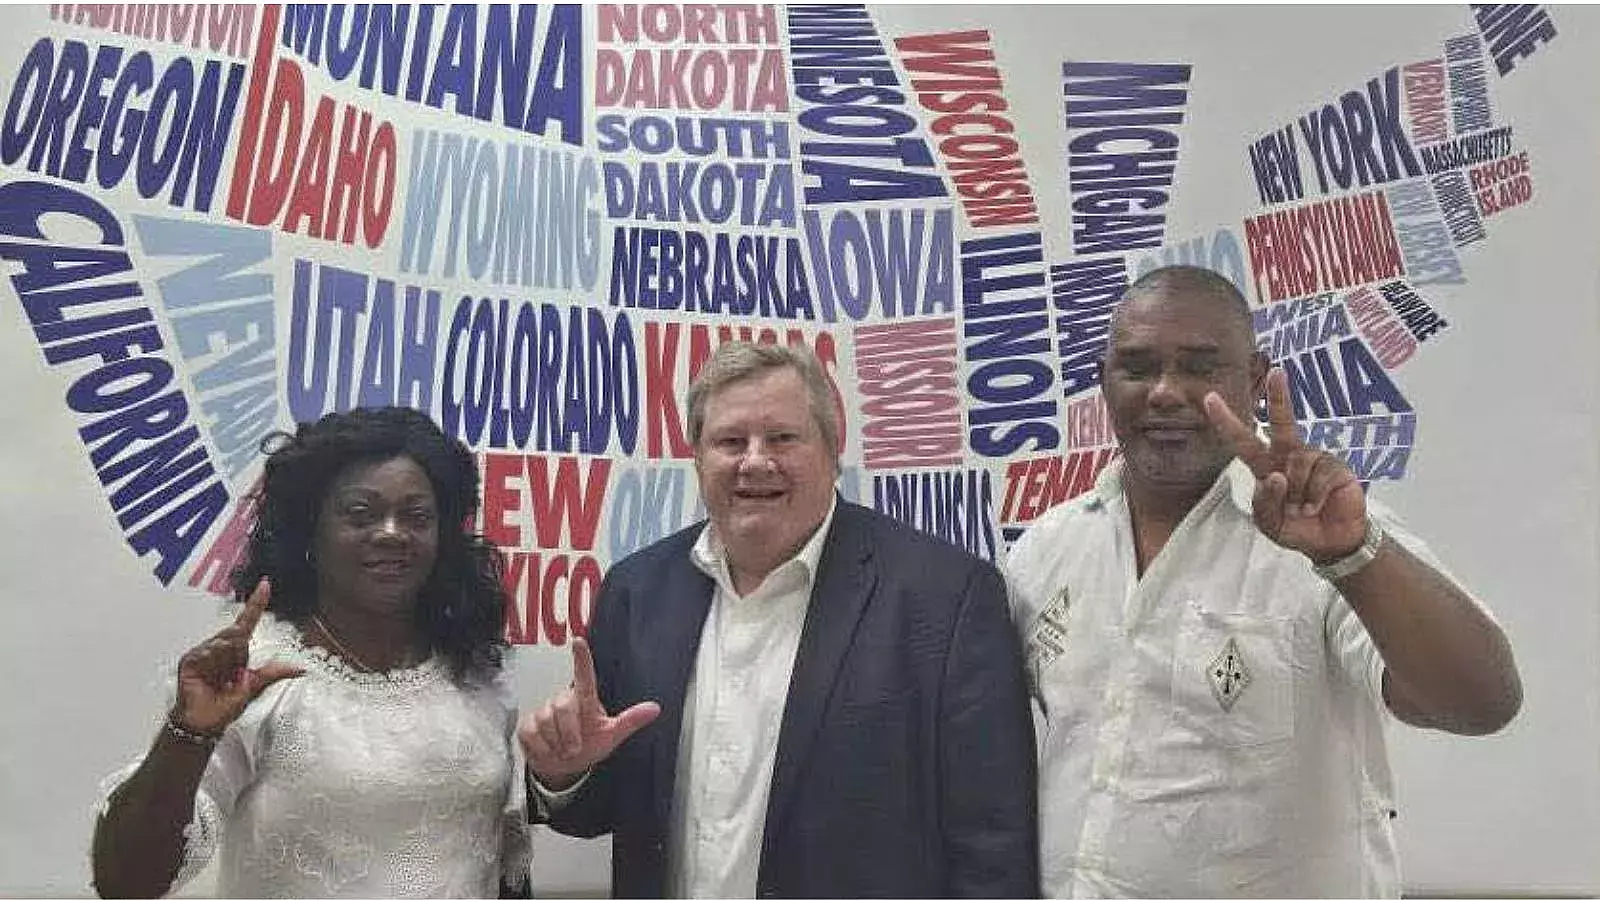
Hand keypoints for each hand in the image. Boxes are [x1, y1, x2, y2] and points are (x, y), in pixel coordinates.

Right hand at [171, 580, 303, 735]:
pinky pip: (206, 651)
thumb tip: (300, 668)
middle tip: (235, 673)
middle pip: (236, 632)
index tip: (265, 585)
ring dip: (227, 660)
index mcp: (236, 651)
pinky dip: (212, 663)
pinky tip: (210, 674)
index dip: (256, 603)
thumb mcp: (254, 686)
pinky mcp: (190, 660)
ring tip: (221, 678)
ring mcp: (204, 653)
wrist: (204, 722)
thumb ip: (274, 673)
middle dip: (239, 653)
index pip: (247, 621)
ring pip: (223, 641)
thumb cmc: (225, 705)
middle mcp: (220, 648)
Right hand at [518, 637, 659, 786]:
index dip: (581, 658)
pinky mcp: (527, 725)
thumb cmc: (590, 745)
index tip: (577, 641)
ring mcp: (543, 711)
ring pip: (546, 723)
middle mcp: (563, 701)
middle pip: (563, 708)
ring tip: (562, 749)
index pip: (584, 675)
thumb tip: (655, 708)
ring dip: (557, 743)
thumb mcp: (612, 736)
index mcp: (585, 700)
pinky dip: (542, 749)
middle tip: (575, 748)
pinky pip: (532, 734)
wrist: (566, 767)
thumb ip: (631, 721)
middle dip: (570, 734)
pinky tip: (548, 750)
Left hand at [1203, 367, 1366, 563]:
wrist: (1330, 542)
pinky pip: (1318, 477)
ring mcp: (1313, 458)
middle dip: (1280, 397)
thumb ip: (1265, 502)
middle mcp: (1288, 455)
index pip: (1242, 440)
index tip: (1210, 398)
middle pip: (1281, 422)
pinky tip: (1317, 506)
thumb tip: (1277, 476)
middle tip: (1277, 372)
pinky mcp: (1335, 466)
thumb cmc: (1296, 528)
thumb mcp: (1269, 523)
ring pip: (1296, 466)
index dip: (1226, 421)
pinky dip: (1314, 497)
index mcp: (1265, 466)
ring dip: (1297, 495)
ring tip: (1303, 509)